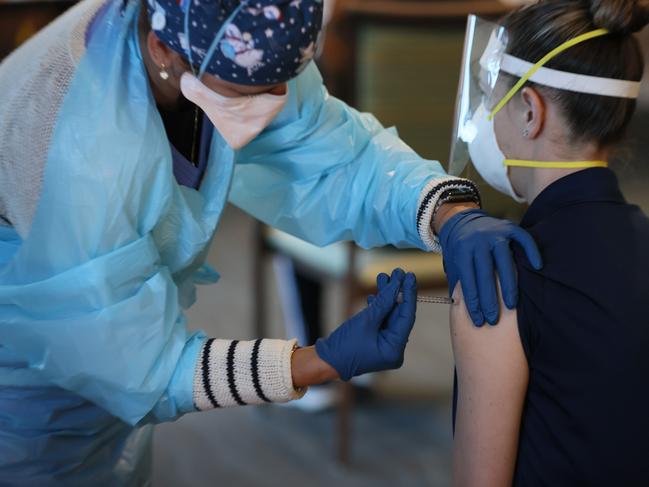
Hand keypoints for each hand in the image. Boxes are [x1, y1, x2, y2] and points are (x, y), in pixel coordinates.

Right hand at [315, 269, 416, 380]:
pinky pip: (381, 321)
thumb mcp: (365, 321)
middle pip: (399, 315)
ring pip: (389, 315)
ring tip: (383, 277)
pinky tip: (374, 295)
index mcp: (395, 350)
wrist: (325, 360)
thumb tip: (397, 284)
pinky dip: (378, 308)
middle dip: (396, 293)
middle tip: (397, 272)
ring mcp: (385, 345)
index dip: (408, 295)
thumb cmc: (344, 345)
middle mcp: (394, 349)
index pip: (407, 317)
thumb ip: (384, 302)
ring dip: (385, 297)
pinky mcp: (376, 341)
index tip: (409, 276)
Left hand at [439, 209, 541, 326]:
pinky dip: (531, 252)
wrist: (463, 220)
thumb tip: (460, 307)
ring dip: (508, 285)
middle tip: (493, 319)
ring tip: (511, 305)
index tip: (478, 320)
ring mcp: (494, 233)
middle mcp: (478, 240)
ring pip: (504, 261)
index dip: (473, 302)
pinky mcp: (509, 226)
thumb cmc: (460, 248)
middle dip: (489, 300)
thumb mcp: (453, 262)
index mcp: (462, 249)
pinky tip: (537, 266)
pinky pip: (523, 239)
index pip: (468, 280)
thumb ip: (459, 280)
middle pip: (485, 274)